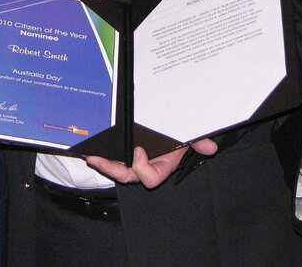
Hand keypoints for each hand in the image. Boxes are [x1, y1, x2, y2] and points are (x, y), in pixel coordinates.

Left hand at [85, 138, 217, 188]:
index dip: (143, 168)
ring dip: (103, 164)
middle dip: (112, 169)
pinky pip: (114, 158)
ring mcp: (135, 160)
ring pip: (117, 169)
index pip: (151, 178)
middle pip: (128, 176)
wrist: (175, 124)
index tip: (138, 150)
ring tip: (91, 156)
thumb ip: (200, 142)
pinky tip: (91, 149)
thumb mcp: (191, 135)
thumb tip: (210, 147)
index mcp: (163, 165)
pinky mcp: (126, 151)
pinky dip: (103, 155)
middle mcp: (147, 166)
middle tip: (99, 160)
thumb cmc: (182, 132)